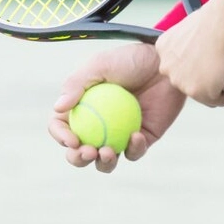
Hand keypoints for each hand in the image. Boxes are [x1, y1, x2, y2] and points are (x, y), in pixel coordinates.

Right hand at [49, 43, 185, 172]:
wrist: (165, 63)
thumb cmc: (130, 60)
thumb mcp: (99, 65)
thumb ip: (76, 84)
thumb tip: (58, 108)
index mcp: (80, 108)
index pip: (62, 127)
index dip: (61, 137)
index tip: (73, 139)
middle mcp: (97, 125)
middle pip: (79, 151)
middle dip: (78, 159)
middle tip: (88, 152)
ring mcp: (119, 135)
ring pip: (105, 160)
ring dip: (103, 163)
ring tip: (107, 152)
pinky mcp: (141, 139)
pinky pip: (134, 152)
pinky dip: (134, 149)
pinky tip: (136, 136)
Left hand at [155, 3, 223, 106]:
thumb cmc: (217, 20)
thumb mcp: (193, 29)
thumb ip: (190, 44)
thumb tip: (202, 52)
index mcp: (164, 48)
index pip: (179, 65)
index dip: (195, 64)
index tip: (206, 59)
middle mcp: (167, 67)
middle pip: (188, 81)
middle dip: (203, 77)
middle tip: (219, 66)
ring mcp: (181, 81)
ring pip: (201, 93)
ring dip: (214, 86)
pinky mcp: (198, 92)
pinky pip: (215, 100)